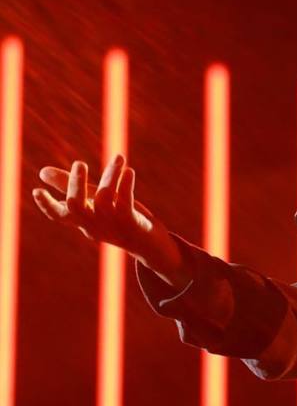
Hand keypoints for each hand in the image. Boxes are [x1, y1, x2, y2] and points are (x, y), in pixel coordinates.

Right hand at [32, 154, 189, 287]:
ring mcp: (112, 224)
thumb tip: (42, 172)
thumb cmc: (118, 221)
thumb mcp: (93, 204)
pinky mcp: (131, 221)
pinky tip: (129, 171)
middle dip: (75, 183)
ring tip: (118, 158)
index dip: (46, 204)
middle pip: (75, 206)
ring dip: (110, 175)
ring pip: (103, 197)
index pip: (59, 215)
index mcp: (83, 221)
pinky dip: (126, 184)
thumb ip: (71, 188)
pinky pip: (125, 201)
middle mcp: (94, 224)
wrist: (150, 248)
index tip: (37, 190)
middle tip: (79, 163)